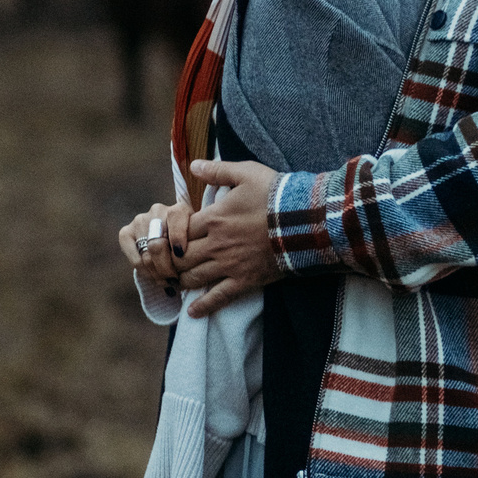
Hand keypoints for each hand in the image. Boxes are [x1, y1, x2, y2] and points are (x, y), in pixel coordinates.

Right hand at [117, 200, 195, 287]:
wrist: (170, 241)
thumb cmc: (190, 243)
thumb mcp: (198, 242)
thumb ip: (196, 247)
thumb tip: (191, 268)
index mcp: (179, 209)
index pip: (176, 217)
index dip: (177, 236)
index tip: (180, 254)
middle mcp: (158, 211)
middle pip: (158, 244)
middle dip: (167, 268)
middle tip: (174, 280)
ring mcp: (139, 221)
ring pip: (146, 256)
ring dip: (157, 274)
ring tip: (167, 282)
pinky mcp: (125, 233)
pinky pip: (135, 259)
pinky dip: (145, 272)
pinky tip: (154, 277)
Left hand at [175, 160, 284, 314]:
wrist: (307, 220)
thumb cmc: (276, 194)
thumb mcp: (247, 173)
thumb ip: (218, 170)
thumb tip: (194, 165)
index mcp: (213, 218)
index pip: (178, 230)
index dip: (171, 233)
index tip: (172, 235)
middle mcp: (216, 244)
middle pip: (180, 257)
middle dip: (172, 259)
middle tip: (171, 261)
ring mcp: (230, 265)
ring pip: (194, 278)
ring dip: (183, 279)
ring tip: (180, 279)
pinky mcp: (245, 280)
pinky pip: (219, 297)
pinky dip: (203, 307)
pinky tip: (192, 312)